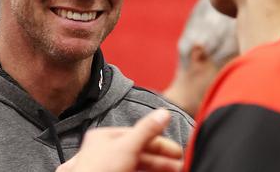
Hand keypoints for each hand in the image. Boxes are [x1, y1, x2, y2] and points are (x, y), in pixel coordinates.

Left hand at [57, 109, 182, 171]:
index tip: (177, 151)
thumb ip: (147, 130)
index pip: (138, 135)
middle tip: (180, 165)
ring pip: (137, 165)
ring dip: (157, 168)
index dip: (161, 143)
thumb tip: (164, 113)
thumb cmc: (99, 171)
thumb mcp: (127, 146)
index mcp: (104, 137)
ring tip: (175, 171)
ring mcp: (106, 167)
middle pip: (139, 152)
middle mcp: (103, 151)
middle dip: (161, 159)